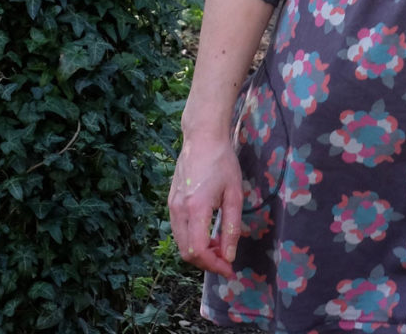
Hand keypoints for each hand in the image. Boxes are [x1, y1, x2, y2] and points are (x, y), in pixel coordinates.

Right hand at [168, 134, 243, 277]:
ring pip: (181, 243)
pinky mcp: (171, 202)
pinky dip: (192, 239)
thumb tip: (229, 256)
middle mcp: (178, 210)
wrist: (202, 137)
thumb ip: (231, 227)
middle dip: (207, 261)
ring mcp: (171, 206)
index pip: (198, 250)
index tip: (229, 268)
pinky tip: (208, 232)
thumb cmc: (222, 161)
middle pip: (186, 252)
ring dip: (199, 251)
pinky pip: (179, 230)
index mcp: (195, 208)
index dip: (213, 265)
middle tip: (226, 259)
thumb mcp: (234, 193)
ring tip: (219, 245)